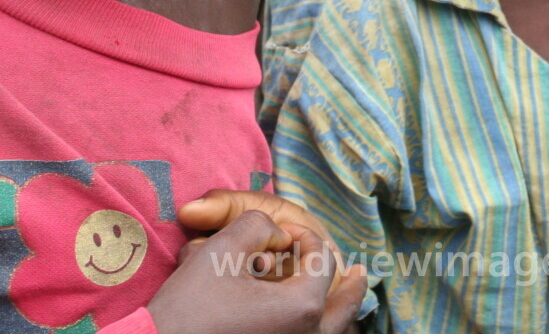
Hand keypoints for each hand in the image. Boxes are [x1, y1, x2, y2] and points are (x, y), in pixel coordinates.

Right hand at [147, 209, 366, 333]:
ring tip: (345, 293)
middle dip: (349, 287)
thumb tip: (273, 231)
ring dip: (337, 312)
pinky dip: (317, 329)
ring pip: (328, 331)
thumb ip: (256, 224)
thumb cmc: (189, 307)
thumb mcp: (221, 250)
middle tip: (360, 272)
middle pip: (342, 310)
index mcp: (302, 307)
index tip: (284, 232)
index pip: (321, 261)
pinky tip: (312, 319)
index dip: (304, 238)